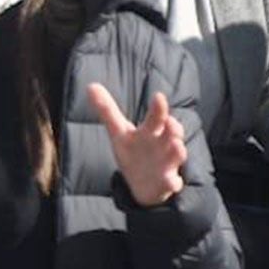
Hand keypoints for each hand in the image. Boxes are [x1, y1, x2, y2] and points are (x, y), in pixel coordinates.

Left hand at [89, 83, 186, 206]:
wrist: (144, 182)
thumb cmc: (134, 151)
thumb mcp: (118, 132)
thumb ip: (107, 110)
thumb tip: (90, 85)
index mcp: (150, 131)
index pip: (155, 117)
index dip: (157, 108)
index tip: (158, 96)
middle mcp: (163, 143)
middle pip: (170, 133)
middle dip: (172, 127)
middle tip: (170, 122)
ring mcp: (167, 163)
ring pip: (177, 155)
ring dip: (178, 150)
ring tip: (176, 145)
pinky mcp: (167, 181)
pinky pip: (173, 182)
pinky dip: (173, 182)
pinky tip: (172, 182)